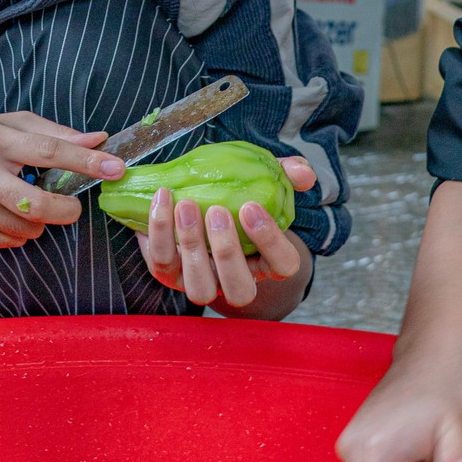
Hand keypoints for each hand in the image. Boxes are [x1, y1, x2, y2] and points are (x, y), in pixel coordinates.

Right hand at [0, 113, 122, 248]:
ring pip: (27, 229)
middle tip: (72, 206)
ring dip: (40, 222)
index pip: (48, 151)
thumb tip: (98, 140)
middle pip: (38, 204)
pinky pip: (9, 241)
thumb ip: (54, 133)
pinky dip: (18, 232)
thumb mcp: (7, 125)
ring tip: (24, 203)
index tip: (115, 167)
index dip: (85, 162)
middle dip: (67, 210)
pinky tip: (3, 213)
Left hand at [131, 157, 312, 307]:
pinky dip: (159, 231)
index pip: (282, 265)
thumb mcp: (264, 184)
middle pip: (239, 289)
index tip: (252, 208)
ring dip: (192, 246)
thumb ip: (286, 176)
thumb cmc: (238, 200)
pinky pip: (162, 263)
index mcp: (266, 262)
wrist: (197, 206)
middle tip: (217, 211)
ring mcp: (201, 281)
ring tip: (186, 206)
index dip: (270, 241)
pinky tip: (162, 199)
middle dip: (227, 251)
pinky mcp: (168, 273)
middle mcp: (234, 281)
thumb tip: (302, 173)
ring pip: (199, 287)